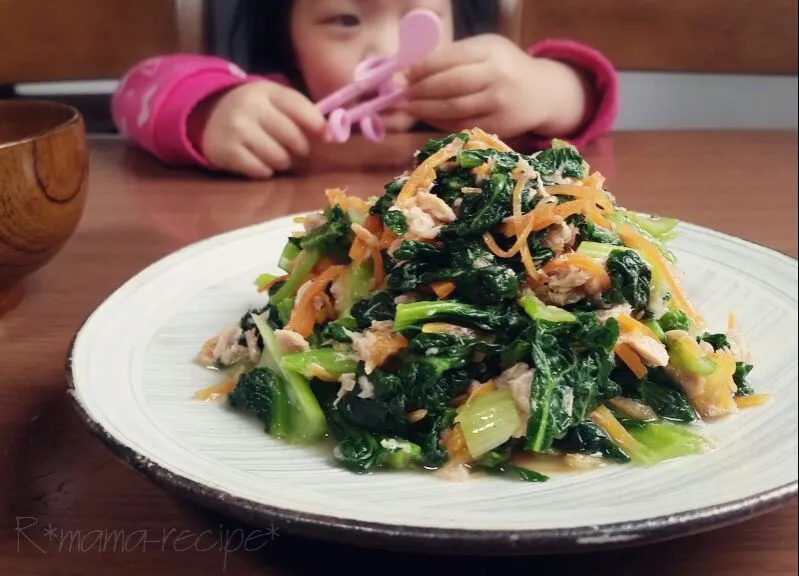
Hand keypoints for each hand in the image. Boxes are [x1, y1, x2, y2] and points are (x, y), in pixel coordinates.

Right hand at [189, 81, 326, 178]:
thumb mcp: (275, 102)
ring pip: (280, 158)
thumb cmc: (254, 111)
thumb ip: (304, 113)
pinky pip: (262, 171)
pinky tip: (259, 161)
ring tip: (275, 153)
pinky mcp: (228, 152)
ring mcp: (237, 129)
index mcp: (267, 91)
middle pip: (294, 138)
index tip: (326, 137)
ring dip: (283, 161)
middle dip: (300, 148)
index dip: (317, 126)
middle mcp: (251, 107)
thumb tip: (333, 135)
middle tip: (296, 148)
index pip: (300, 108)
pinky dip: (265, 170)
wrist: (207, 115)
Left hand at [404, 34, 589, 138]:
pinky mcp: (498, 126)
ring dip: (425, 109)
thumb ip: (454, 57)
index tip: (403, 74)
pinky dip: (439, 123)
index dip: (422, 68)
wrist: (543, 93)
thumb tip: (411, 70)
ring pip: (453, 109)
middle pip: (449, 85)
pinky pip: (461, 125)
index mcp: (491, 51)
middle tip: (401, 94)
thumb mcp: (485, 51)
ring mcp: (498, 103)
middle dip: (420, 90)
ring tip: (409, 107)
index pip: (449, 59)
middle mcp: (497, 76)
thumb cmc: (505, 68)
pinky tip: (428, 118)